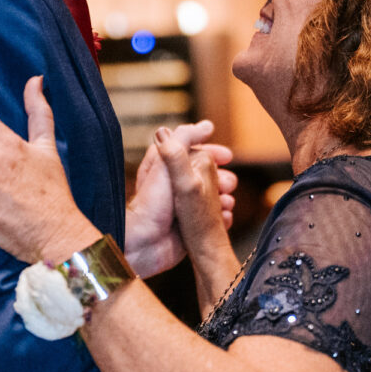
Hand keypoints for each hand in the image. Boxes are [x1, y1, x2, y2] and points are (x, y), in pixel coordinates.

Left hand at [154, 128, 231, 258]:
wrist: (142, 245)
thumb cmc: (151, 204)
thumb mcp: (167, 162)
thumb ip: (184, 138)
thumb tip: (206, 125)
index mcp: (166, 166)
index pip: (193, 152)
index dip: (212, 152)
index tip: (228, 157)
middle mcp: (175, 185)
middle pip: (208, 175)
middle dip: (222, 178)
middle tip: (227, 184)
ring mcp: (183, 207)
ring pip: (213, 198)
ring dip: (224, 198)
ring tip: (226, 202)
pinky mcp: (189, 228)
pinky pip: (213, 220)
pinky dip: (223, 218)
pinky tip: (225, 217)